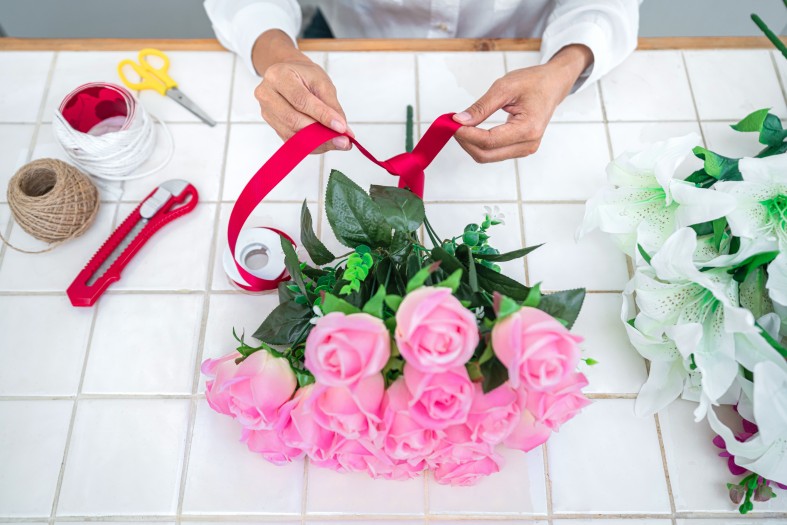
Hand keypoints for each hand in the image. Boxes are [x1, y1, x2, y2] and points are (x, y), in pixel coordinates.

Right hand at [252, 29, 351, 152]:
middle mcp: (266, 94)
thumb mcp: (322, 82)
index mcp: (278, 76)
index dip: (322, 115)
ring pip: (292, 134)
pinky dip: (311, 145)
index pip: (301, 100)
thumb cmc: (305, 76)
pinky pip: (292, 141)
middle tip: (343, 141)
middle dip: (320, 133)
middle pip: (293, 119)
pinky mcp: (272, 126)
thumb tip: (344, 131)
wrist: (289, 75)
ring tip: (338, 143)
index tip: (341, 127)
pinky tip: (326, 144)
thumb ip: (332, 106)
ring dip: (318, 142)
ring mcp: (266, 112)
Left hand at [453, 44, 592, 162]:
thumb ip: (481, 107)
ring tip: (461, 125)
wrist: (553, 84)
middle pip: (485, 154)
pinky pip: (493, 152)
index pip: (488, 140)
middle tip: (452, 124)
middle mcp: (528, 144)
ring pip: (487, 156)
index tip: (451, 123)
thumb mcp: (505, 87)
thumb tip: (460, 120)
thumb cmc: (534, 82)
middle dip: (465, 141)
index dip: (466, 134)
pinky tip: (472, 130)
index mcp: (528, 129)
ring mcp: (525, 149)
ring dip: (470, 144)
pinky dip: (479, 143)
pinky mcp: (519, 149)